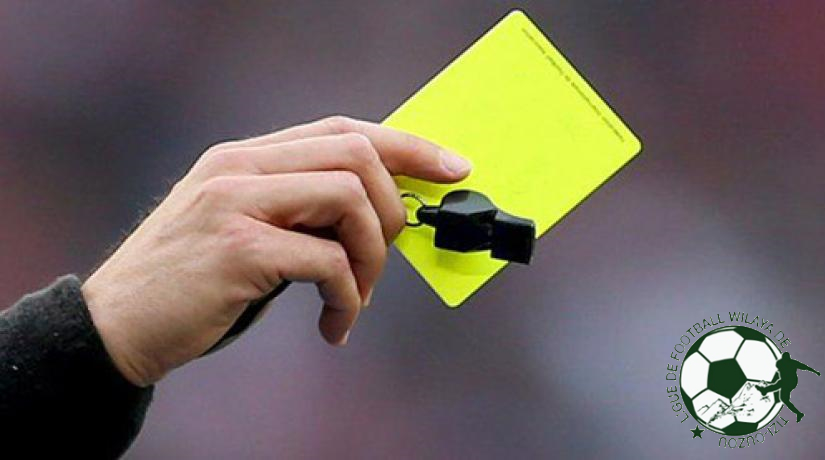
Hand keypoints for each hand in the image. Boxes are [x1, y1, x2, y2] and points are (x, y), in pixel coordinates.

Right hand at [82, 116, 470, 386]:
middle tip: (386, 257)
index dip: (406, 144)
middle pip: (356, 154)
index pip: (343, 129)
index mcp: (245, 157)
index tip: (452, 167)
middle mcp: (239, 167)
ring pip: (349, 199)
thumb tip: (380, 217)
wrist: (116, 325)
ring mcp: (235, 203)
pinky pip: (327, 261)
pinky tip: (335, 325)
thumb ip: (301, 213)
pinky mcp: (237, 249)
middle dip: (395, 208)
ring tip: (356, 298)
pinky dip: (347, 296)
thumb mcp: (247, 230)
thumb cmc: (194, 283)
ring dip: (372, 257)